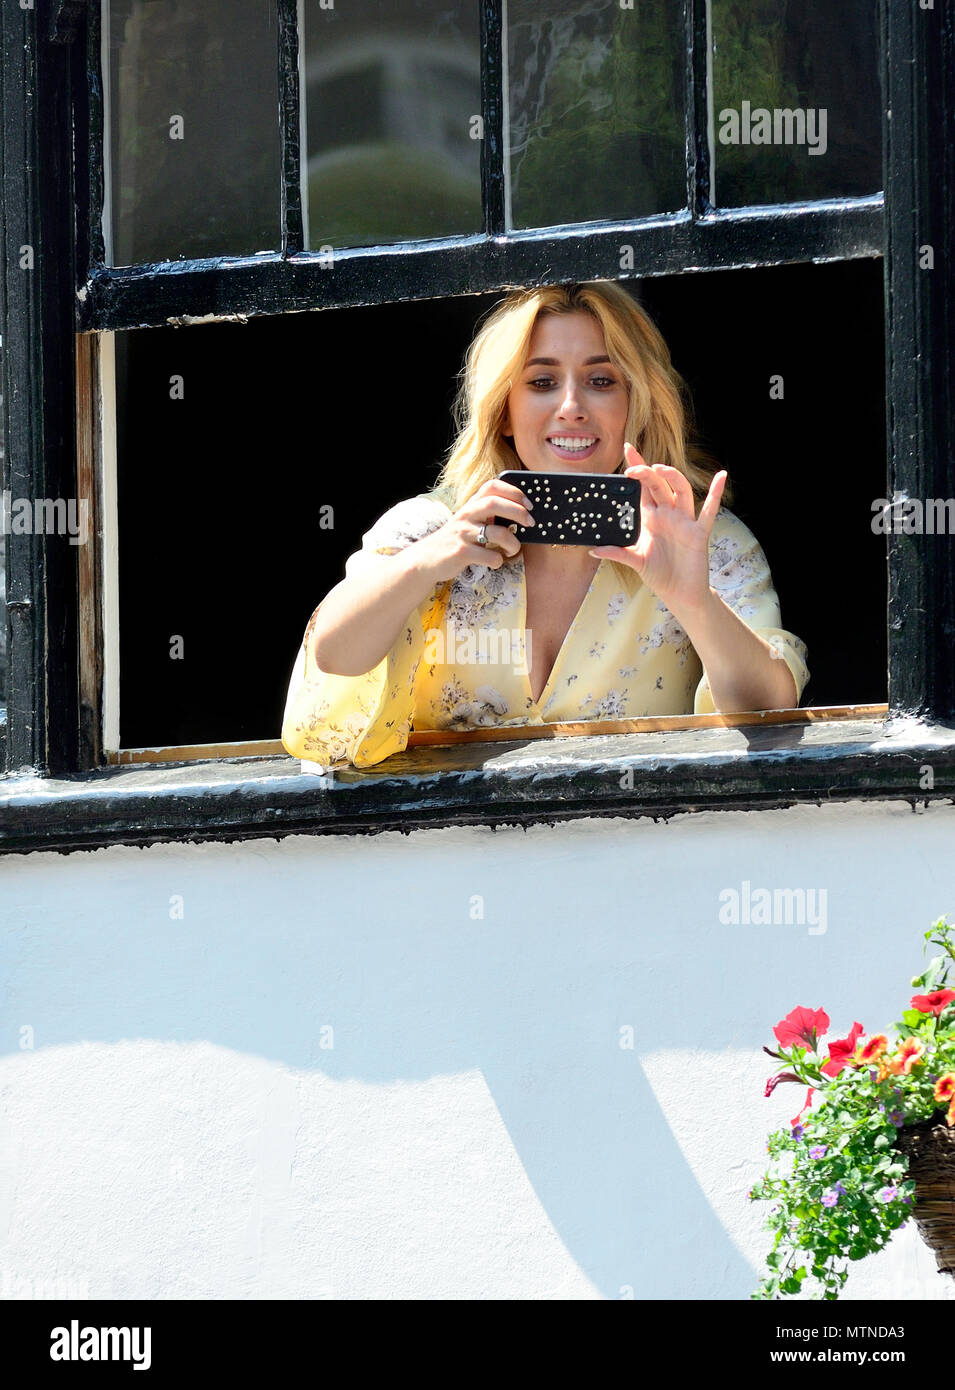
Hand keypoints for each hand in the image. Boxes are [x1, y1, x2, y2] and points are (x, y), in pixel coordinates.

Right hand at [413, 476, 535, 581]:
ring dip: (513, 543)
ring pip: (497, 534)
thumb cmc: (456, 540)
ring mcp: (463, 534)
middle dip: (518, 512)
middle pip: (494, 504)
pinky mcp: (461, 552)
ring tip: (513, 550)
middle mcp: (466, 515)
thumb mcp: (468, 521)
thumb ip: (487, 514)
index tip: (528, 503)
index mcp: (470, 505)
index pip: (492, 486)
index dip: (513, 491)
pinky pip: (489, 557)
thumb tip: (521, 513)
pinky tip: (495, 562)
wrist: (427, 559)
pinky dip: (498, 561)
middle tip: (530, 523)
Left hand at [589, 443, 726, 621]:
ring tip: (660, 469)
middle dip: (647, 473)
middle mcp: (668, 515)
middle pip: (658, 485)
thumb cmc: (659, 575)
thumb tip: (593, 549)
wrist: (679, 594)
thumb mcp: (635, 561)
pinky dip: (715, 493)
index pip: (642, 487)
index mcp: (651, 518)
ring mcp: (684, 521)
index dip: (637, 467)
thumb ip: (616, 553)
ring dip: (672, 477)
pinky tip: (721, 476)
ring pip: (680, 491)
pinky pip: (708, 511)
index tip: (628, 448)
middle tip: (632, 468)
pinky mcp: (698, 532)